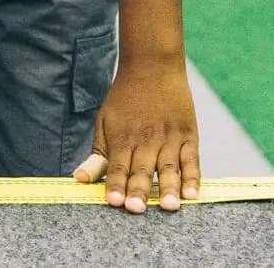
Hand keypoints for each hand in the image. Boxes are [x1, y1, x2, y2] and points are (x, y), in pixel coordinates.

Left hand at [73, 58, 199, 213]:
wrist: (152, 66)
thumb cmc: (124, 99)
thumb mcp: (104, 121)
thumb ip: (98, 153)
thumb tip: (80, 178)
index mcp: (123, 138)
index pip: (118, 166)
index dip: (115, 184)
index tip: (113, 202)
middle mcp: (146, 140)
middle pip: (142, 170)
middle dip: (139, 190)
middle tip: (136, 209)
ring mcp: (169, 138)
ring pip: (168, 168)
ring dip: (169, 188)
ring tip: (169, 207)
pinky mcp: (188, 135)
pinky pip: (192, 160)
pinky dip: (193, 178)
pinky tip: (192, 194)